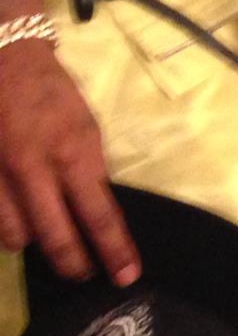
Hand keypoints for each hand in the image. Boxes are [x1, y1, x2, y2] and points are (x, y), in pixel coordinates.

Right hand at [0, 39, 138, 284]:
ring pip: (13, 237)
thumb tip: (92, 210)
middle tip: (83, 274)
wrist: (4, 58)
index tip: (126, 276)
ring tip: (42, 235)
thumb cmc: (51, 92)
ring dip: (29, 240)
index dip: (114, 250)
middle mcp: (35, 168)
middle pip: (55, 237)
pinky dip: (4, 223)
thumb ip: (86, 169)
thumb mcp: (85, 125)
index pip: (100, 214)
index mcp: (74, 152)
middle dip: (72, 262)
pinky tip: (13, 217)